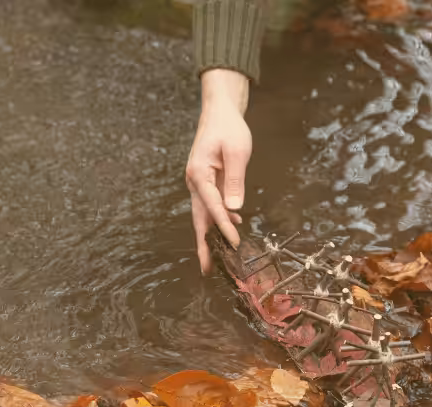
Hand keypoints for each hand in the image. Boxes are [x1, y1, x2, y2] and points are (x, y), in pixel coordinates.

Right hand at [185, 69, 251, 273]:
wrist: (219, 112)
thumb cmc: (228, 128)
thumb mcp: (237, 151)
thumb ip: (236, 180)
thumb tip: (234, 209)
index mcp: (199, 174)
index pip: (212, 206)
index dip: (223, 227)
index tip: (235, 243)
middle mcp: (194, 182)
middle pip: (199, 219)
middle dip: (203, 245)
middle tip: (207, 269)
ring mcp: (199, 183)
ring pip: (204, 215)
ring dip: (211, 236)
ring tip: (217, 259)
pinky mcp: (207, 183)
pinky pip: (211, 206)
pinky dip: (219, 219)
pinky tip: (233, 224)